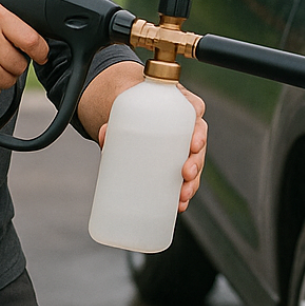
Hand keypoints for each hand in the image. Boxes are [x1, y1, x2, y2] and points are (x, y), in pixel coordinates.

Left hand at [84, 64, 207, 210]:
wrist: (127, 106)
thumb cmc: (132, 101)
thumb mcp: (125, 103)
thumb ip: (116, 118)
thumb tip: (105, 134)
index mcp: (177, 102)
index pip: (195, 111)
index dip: (198, 129)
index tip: (194, 144)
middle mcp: (183, 124)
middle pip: (199, 141)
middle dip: (196, 161)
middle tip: (186, 173)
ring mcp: (179, 144)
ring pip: (194, 162)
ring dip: (192, 181)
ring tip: (183, 195)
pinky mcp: (171, 160)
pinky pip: (182, 176)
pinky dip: (180, 192)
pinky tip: (179, 204)